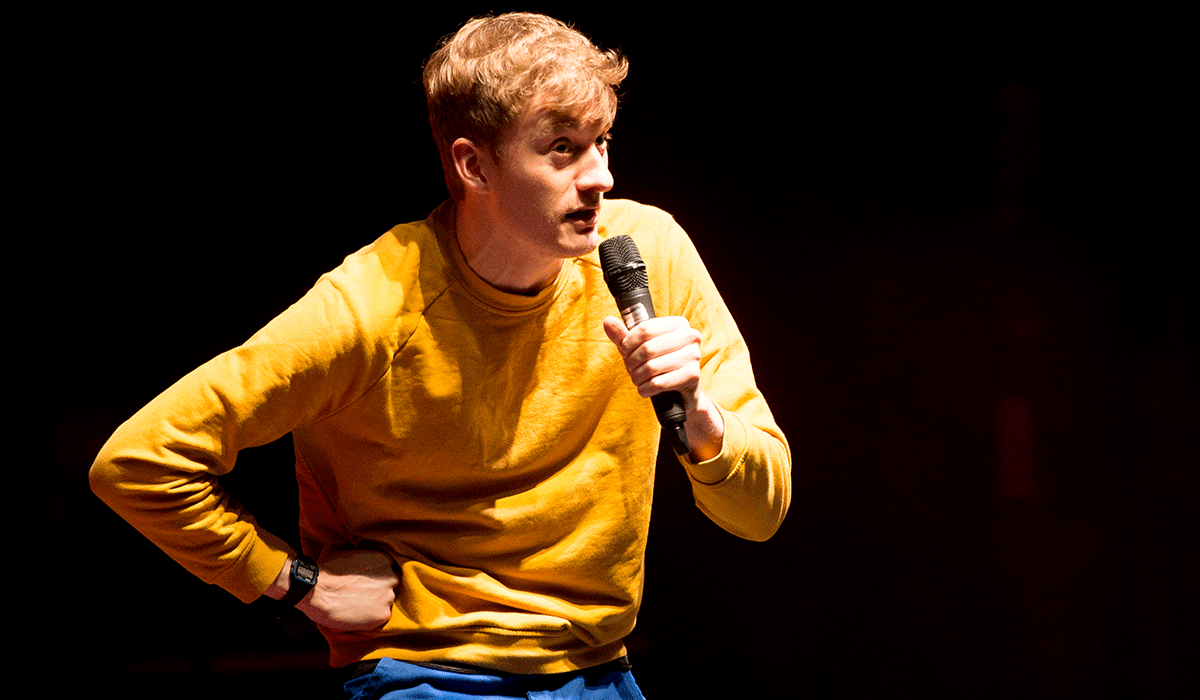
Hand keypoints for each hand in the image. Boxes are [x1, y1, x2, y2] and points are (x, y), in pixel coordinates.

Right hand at [278, 548, 397, 630]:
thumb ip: (350, 549)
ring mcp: (388, 597)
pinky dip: (370, 619)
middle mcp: (391, 577)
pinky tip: (356, 616)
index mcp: (384, 559)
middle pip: (389, 586)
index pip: (386, 570)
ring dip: (374, 605)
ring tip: (356, 607)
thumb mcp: (338, 549)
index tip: (364, 583)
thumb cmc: (325, 571)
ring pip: (385, 602)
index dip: (375, 578)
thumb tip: (344, 547)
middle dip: (377, 591)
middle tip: (360, 596)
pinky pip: (380, 617)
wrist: (317, 592)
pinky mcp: (383, 615)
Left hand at [603, 315, 724, 460]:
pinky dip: (645, 389)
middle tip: (630, 369)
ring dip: (637, 377)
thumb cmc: (659, 364)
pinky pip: (659, 383)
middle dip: (631, 362)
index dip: (628, 343)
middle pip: (647, 348)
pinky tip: (645, 389)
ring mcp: (694, 356)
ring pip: (651, 367)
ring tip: (638, 379)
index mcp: (678, 324)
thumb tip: (608, 321)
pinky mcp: (693, 376)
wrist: (681, 392)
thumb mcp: (639, 348)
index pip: (644, 329)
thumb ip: (623, 335)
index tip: (625, 352)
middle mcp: (690, 336)